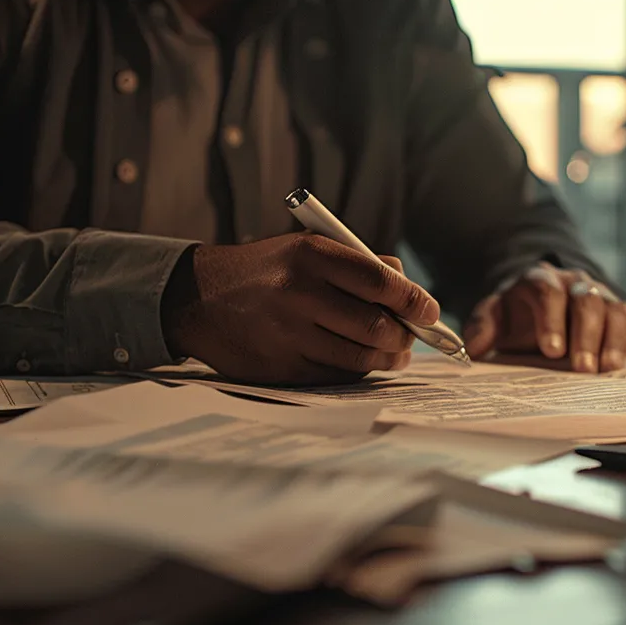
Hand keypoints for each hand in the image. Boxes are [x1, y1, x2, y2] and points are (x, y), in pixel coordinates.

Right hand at [161, 234, 436, 385]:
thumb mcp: (303, 249)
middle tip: (412, 338)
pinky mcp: (280, 367)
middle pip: (375, 325)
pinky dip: (356, 371)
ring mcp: (289, 334)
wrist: (196, 298)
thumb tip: (406, 283)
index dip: (413, 300)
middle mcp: (299, 294)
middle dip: (404, 336)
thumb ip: (355, 262)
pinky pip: (335, 375)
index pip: (379, 281)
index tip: (429, 311)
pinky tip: (360, 362)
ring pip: (360, 356)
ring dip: (387, 359)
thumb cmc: (264, 271)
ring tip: (395, 354)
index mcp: (310, 256)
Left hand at [462, 262, 625, 372]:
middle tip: (582, 368)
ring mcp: (600, 294)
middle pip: (587, 300)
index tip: (551, 351)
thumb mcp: (493, 318)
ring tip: (607, 368)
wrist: (540, 307)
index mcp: (540, 279)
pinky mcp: (617, 313)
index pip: (548, 292)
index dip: (551, 320)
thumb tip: (474, 349)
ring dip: (612, 339)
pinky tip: (619, 364)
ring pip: (614, 309)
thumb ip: (482, 328)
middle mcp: (574, 282)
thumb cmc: (516, 316)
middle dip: (586, 334)